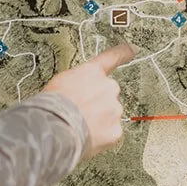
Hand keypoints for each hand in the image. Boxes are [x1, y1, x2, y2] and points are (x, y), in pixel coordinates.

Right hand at [41, 41, 135, 157]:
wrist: (56, 126)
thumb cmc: (53, 103)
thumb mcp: (61, 81)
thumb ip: (78, 81)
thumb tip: (79, 90)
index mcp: (93, 72)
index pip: (112, 58)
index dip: (123, 52)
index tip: (133, 48)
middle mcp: (108, 88)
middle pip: (108, 93)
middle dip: (99, 102)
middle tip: (82, 111)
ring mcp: (114, 109)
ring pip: (110, 115)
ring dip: (99, 120)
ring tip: (79, 126)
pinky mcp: (115, 130)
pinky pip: (110, 133)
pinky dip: (101, 136)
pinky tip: (86, 137)